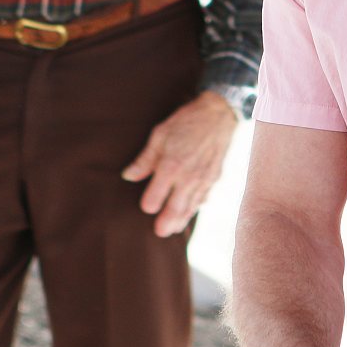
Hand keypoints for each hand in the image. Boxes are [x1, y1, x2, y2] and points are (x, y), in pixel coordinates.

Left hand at [122, 91, 236, 236]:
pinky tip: (191, 210)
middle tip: (159, 232)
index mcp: (170, 166)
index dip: (148, 204)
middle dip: (165, 223)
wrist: (218, 114)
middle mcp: (187, 178)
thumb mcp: (160, 135)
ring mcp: (203, 180)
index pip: (155, 199)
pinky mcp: (214, 178)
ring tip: (173, 229)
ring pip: (190, 208)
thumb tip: (128, 176)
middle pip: (174, 210)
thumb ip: (145, 159)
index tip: (146, 203)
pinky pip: (203, 198)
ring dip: (181, 221)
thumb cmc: (186, 122)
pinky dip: (196, 207)